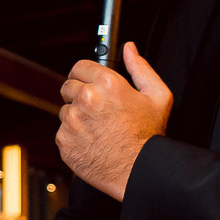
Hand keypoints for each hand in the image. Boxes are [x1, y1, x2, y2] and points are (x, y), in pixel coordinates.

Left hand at [57, 42, 172, 200]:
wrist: (136, 171)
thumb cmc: (148, 136)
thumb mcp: (157, 96)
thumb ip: (141, 68)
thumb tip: (129, 48)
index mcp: (107, 84)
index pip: (79, 66)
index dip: (84, 74)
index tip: (86, 80)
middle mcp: (86, 99)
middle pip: (68, 86)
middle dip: (78, 94)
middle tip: (95, 108)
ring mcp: (72, 120)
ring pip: (65, 110)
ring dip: (76, 116)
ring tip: (97, 128)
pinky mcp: (64, 140)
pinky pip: (62, 132)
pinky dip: (73, 136)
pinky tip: (92, 141)